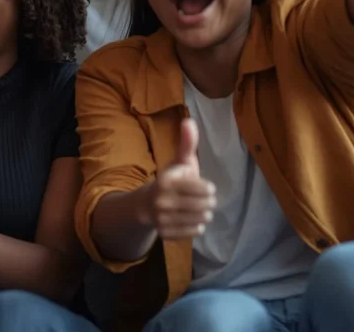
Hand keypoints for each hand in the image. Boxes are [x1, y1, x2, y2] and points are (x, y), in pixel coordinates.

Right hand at [140, 119, 216, 239]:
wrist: (144, 206)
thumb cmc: (170, 181)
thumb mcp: (179, 162)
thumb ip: (187, 143)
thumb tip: (189, 120)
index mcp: (167, 180)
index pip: (205, 189)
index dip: (208, 188)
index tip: (205, 187)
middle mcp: (162, 200)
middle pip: (205, 205)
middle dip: (208, 202)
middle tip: (204, 200)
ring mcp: (163, 218)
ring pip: (201, 219)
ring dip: (204, 214)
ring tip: (199, 209)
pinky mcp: (165, 233)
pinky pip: (194, 232)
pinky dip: (196, 226)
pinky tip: (190, 219)